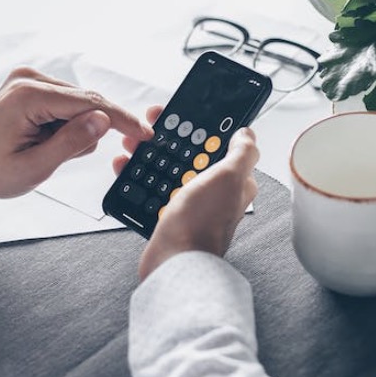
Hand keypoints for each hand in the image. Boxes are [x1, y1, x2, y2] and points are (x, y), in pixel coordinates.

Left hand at [0, 66, 153, 200]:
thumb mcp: (35, 167)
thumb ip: (72, 143)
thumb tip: (103, 121)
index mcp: (28, 97)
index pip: (88, 102)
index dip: (120, 119)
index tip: (144, 131)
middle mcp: (29, 79)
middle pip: (86, 101)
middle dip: (88, 130)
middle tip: (65, 156)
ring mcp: (30, 79)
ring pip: (79, 103)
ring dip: (74, 129)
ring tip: (46, 149)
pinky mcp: (32, 84)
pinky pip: (67, 103)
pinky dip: (66, 124)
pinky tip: (46, 139)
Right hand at [113, 106, 259, 280]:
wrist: (175, 261)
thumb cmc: (202, 224)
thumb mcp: (230, 176)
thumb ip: (243, 152)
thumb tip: (247, 133)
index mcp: (234, 181)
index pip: (220, 144)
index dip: (202, 127)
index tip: (182, 115)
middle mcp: (215, 193)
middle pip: (192, 155)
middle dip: (170, 140)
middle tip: (150, 130)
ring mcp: (193, 205)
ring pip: (171, 170)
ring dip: (151, 155)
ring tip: (133, 147)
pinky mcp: (172, 217)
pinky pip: (156, 190)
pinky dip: (140, 178)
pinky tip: (128, 172)